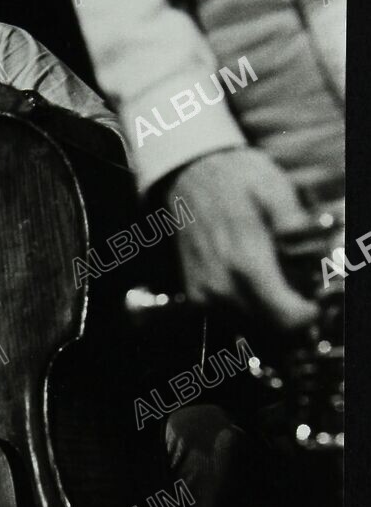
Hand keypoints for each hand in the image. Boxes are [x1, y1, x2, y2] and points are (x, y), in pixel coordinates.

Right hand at [165, 148, 317, 329]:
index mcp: (245, 263)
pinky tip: (256, 285)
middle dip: (292, 317)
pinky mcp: (196, 298)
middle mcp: (221, 287)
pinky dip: (250, 312)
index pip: (286, 318)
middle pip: (271, 330)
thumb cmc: (236, 179)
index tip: (315, 301)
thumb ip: (294, 222)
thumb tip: (308, 246)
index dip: (309, 315)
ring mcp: (204, 296)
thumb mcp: (274, 188)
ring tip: (279, 285)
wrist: (189, 176)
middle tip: (302, 292)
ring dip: (270, 316)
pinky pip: (231, 320)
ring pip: (251, 329)